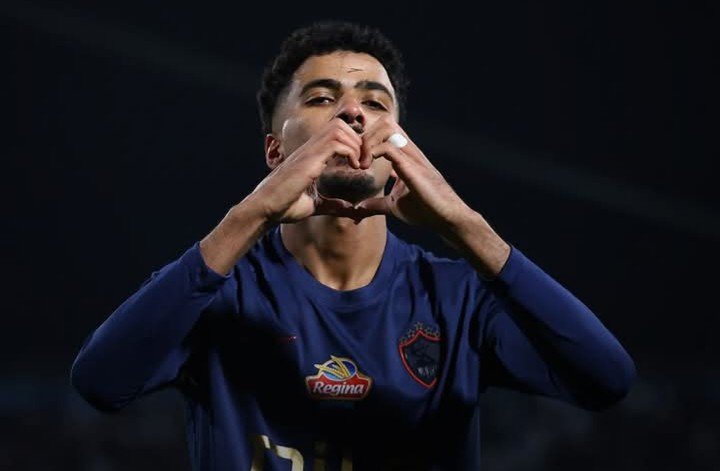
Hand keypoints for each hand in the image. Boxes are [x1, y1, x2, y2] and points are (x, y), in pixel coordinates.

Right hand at [250, 118, 365, 222]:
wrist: (266, 209)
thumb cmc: (284, 206)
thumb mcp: (314, 204)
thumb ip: (330, 204)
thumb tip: (347, 207)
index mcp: (310, 155)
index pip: (335, 132)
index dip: (352, 143)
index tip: (359, 163)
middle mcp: (309, 149)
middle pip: (339, 124)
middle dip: (357, 140)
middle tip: (363, 162)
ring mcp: (308, 152)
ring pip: (339, 129)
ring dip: (355, 145)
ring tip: (360, 165)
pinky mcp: (309, 161)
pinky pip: (336, 143)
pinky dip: (351, 152)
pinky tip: (354, 167)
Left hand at [354, 117, 471, 232]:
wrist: (446, 218)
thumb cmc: (425, 211)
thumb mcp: (393, 206)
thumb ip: (375, 204)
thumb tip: (358, 208)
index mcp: (404, 156)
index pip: (384, 131)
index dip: (366, 140)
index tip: (356, 160)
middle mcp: (409, 151)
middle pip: (385, 121)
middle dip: (366, 136)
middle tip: (357, 158)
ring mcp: (412, 157)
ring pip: (387, 127)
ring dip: (368, 142)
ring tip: (361, 164)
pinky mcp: (412, 167)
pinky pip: (390, 147)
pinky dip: (373, 152)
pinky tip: (365, 168)